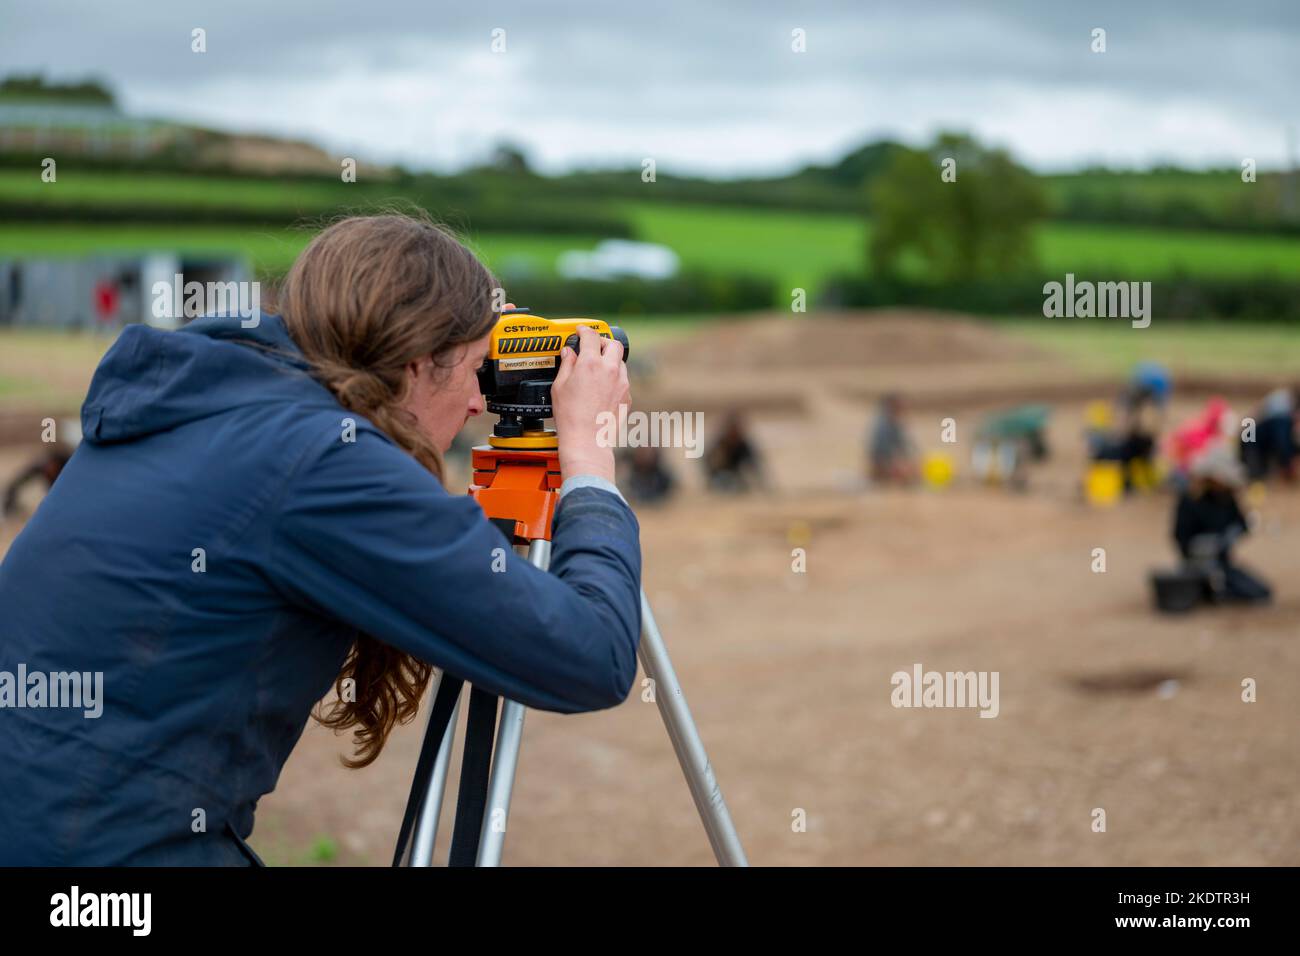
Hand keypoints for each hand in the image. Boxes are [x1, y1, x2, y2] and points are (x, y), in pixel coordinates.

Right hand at [551, 325, 629, 484]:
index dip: (584, 331)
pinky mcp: (627, 396)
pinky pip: (623, 380)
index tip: (581, 332)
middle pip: (613, 344)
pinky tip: (603, 388)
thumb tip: (569, 353)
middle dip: (603, 342)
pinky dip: (614, 378)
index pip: (591, 336)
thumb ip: (567, 365)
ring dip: (610, 361)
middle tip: (593, 348)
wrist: (587, 440)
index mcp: (590, 364)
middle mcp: (609, 370)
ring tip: (598, 370)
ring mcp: (621, 383)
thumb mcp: (559, 386)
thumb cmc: (570, 416)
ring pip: (620, 363)